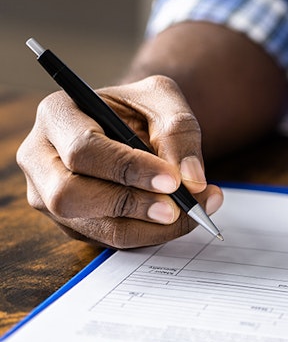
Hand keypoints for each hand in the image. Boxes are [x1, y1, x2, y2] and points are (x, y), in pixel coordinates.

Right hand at [16, 75, 222, 248]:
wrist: (138, 127)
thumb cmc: (144, 110)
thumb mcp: (165, 102)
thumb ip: (180, 132)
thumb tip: (192, 179)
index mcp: (57, 114)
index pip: (82, 149)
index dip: (128, 168)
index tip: (172, 180)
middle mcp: (41, 157)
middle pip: (68, 195)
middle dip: (130, 204)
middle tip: (178, 207)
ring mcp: (49, 196)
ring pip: (92, 226)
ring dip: (147, 226)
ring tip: (190, 213)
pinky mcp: (71, 223)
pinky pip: (109, 240)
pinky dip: (149, 233)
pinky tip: (178, 219)